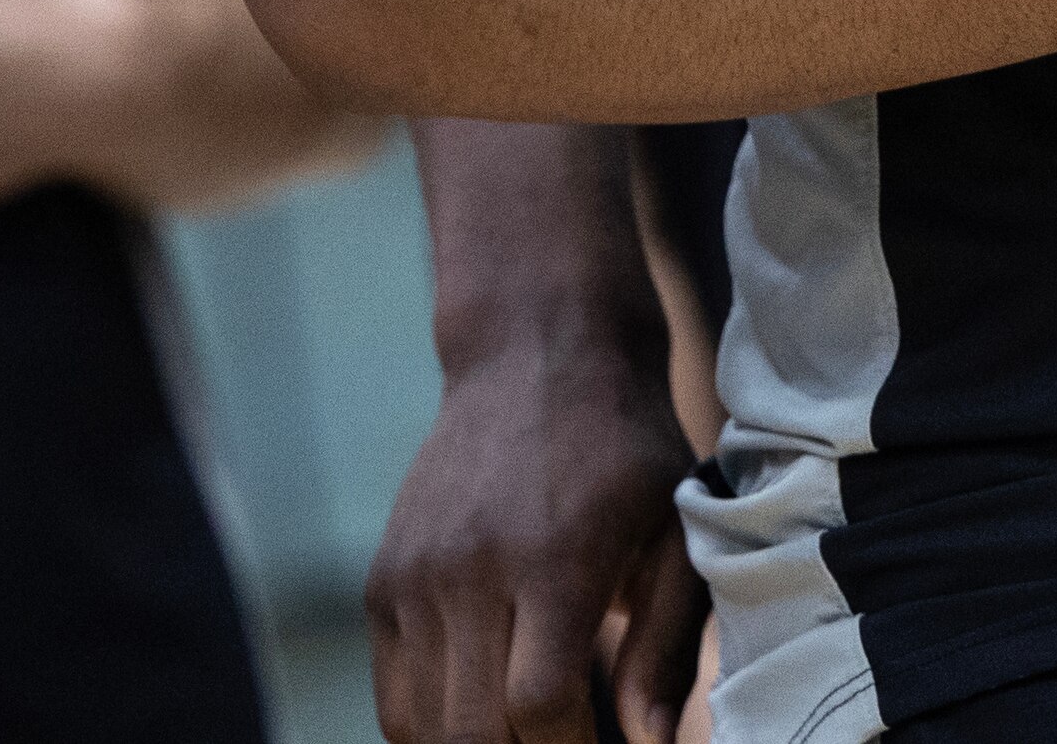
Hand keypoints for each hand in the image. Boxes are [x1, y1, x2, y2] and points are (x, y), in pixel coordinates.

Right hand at [368, 318, 707, 742]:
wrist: (533, 350)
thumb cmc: (623, 449)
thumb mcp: (673, 531)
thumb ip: (665, 644)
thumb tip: (649, 742)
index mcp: (553, 558)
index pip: (538, 705)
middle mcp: (470, 568)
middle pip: (470, 731)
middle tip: (564, 742)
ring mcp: (415, 575)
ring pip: (420, 724)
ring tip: (524, 733)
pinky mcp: (383, 579)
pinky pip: (391, 695)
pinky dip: (430, 726)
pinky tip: (481, 714)